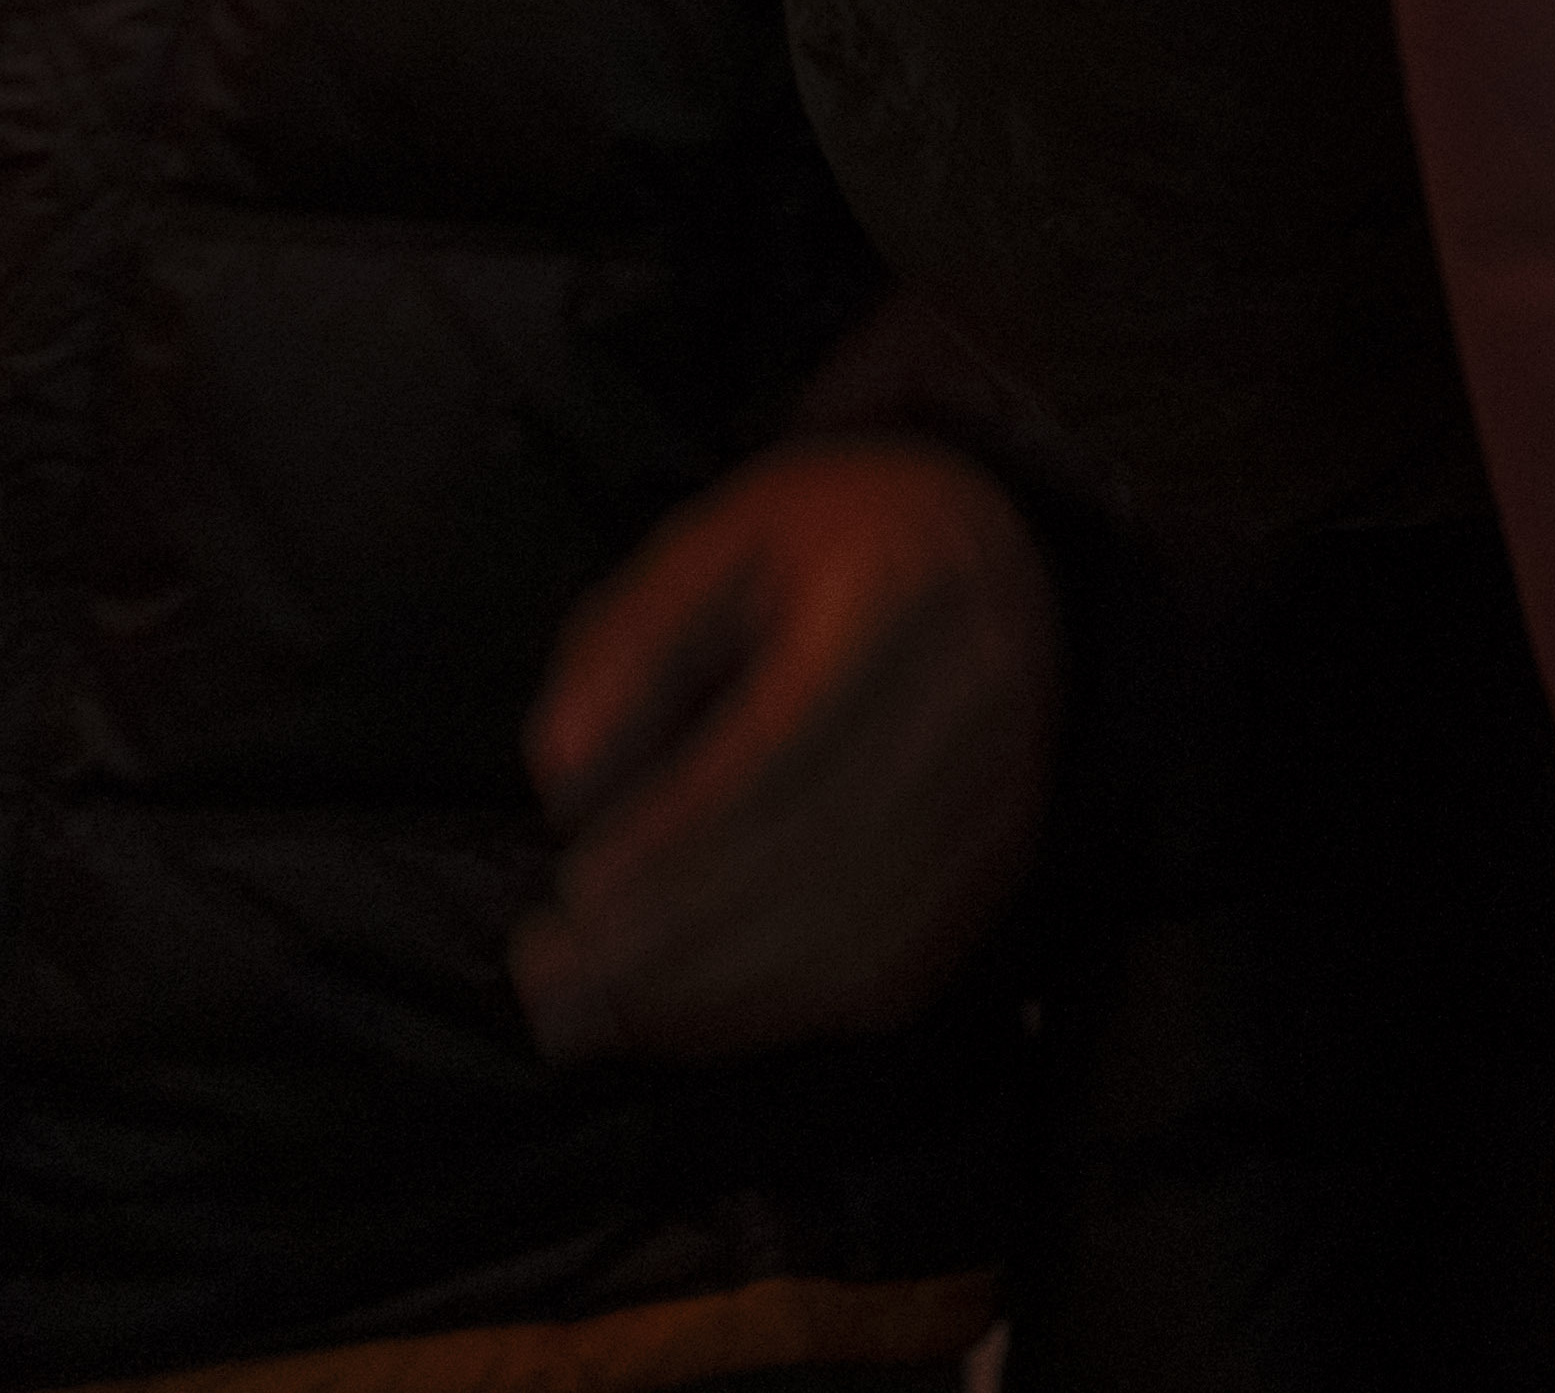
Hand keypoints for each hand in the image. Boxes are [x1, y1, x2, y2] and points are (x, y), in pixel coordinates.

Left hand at [509, 434, 1060, 1064]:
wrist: (985, 536)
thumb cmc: (828, 537)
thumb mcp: (712, 542)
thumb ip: (629, 646)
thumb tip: (562, 782)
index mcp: (902, 593)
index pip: (785, 748)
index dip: (673, 841)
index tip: (571, 895)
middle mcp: (978, 698)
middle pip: (817, 856)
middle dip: (671, 940)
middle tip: (550, 986)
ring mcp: (1004, 789)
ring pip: (854, 934)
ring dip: (711, 998)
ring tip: (592, 1015)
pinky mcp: (1002, 856)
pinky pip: (893, 971)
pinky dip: (778, 1013)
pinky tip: (686, 1017)